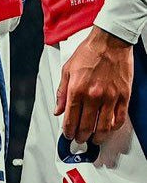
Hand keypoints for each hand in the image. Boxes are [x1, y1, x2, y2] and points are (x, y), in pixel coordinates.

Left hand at [55, 27, 131, 143]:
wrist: (109, 42)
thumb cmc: (88, 53)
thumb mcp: (67, 70)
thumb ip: (62, 92)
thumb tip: (58, 110)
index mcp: (77, 89)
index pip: (71, 118)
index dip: (68, 130)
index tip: (67, 135)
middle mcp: (93, 95)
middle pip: (87, 125)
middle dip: (81, 136)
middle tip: (79, 139)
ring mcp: (110, 97)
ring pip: (104, 126)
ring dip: (98, 136)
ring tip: (94, 140)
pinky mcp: (124, 96)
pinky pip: (120, 117)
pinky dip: (114, 127)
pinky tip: (109, 129)